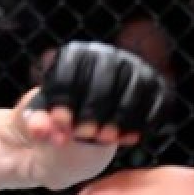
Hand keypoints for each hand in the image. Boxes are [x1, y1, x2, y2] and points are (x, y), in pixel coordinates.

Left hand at [21, 41, 168, 146]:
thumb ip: (37, 123)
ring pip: (135, 86)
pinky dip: (144, 120)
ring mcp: (133, 69)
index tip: (60, 123)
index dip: (66, 95)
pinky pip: (157, 100)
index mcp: (74, 55)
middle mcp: (107, 55)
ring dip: (121, 115)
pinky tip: (128, 139)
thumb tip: (40, 130)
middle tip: (84, 134)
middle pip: (105, 74)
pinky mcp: (154, 87)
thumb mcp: (40, 119)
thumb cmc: (59, 117)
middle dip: (95, 107)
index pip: (71, 68)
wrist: (82, 123)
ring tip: (105, 139)